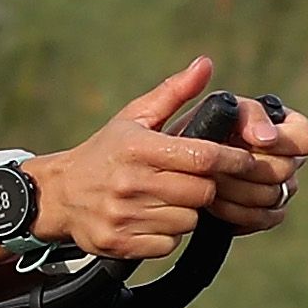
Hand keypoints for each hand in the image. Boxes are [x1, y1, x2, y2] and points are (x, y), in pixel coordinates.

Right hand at [35, 59, 307, 258]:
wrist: (59, 194)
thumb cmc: (108, 151)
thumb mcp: (135, 117)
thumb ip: (174, 92)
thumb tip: (206, 64)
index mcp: (138, 148)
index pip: (202, 157)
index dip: (232, 159)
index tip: (248, 160)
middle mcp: (130, 182)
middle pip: (202, 192)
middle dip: (206, 187)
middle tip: (194, 180)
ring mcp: (123, 215)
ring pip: (188, 221)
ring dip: (187, 211)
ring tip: (167, 198)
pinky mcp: (119, 243)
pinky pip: (169, 244)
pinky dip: (168, 234)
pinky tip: (152, 218)